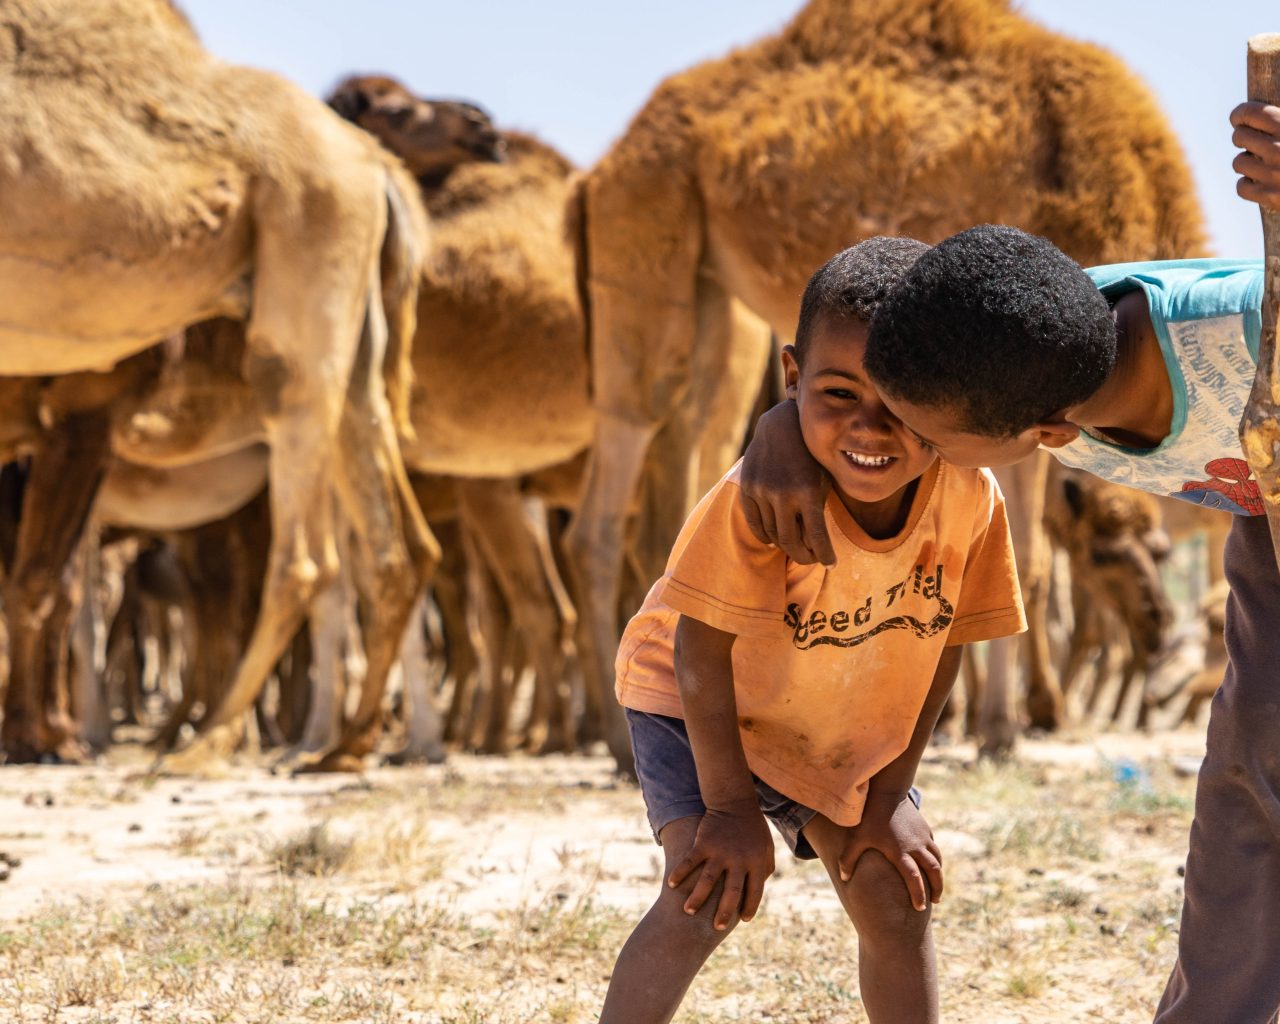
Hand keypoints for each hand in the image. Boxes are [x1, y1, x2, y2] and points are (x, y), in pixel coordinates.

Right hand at [667, 804, 774, 928]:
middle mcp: (738, 860)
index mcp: (756, 862)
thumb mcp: (766, 847)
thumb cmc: (753, 827)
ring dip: (697, 897)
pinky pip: (690, 861)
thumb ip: (765, 867)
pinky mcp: (704, 843)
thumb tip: (761, 887)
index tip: (743, 920)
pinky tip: (671, 884)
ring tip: (688, 911)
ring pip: (707, 880)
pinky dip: (680, 872)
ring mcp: (720, 852)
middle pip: (732, 892)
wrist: (735, 802)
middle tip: (717, 927)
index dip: (750, 906)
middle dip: (724, 912)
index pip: (755, 891)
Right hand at [738, 401, 835, 565]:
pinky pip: (755, 523)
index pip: (817, 537)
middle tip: (812, 559)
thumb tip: (815, 547)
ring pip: (772, 534)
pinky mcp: (747, 488)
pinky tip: (775, 539)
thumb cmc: (812, 455)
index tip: (831, 563)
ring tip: (796, 548)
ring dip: (785, 545)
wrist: (783, 425)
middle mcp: (783, 493)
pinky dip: (765, 536)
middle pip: (791, 541)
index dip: (825, 555)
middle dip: (804, 556)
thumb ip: (819, 511)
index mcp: (809, 491)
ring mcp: (762, 491)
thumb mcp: (824, 479)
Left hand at [837, 793, 942, 911]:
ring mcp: (922, 837)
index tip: (920, 908)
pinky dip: (934, 857)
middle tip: (935, 901)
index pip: (914, 879)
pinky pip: (933, 847)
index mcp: (900, 853)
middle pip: (934, 872)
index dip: (918, 895)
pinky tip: (931, 863)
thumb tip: (843, 878)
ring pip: (937, 860)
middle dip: (936, 888)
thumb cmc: (870, 816)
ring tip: (936, 886)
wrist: (887, 791)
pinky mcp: (925, 828)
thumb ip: (848, 859)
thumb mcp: (857, 838)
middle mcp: (916, 847)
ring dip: (938, 874)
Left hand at [1231, 102, 1279, 209]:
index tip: (1238, 119)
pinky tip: (1261, 181)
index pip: (1249, 114)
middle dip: (1244, 137)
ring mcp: (1274, 174)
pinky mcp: (1271, 197)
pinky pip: (1242, 187)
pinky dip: (1249, 184)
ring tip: (1263, 162)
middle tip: (1253, 140)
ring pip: (1238, 162)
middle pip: (1239, 137)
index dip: (1240, 115)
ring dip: (1248, 162)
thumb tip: (1259, 114)